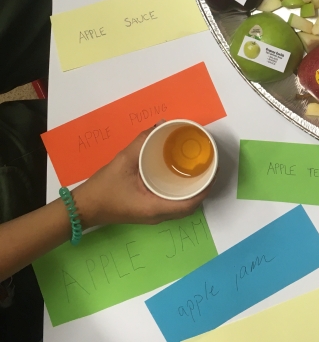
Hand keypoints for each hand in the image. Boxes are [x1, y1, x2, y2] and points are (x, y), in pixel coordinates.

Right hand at [72, 127, 215, 228]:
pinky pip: (172, 204)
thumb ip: (142, 141)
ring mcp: (153, 215)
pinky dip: (181, 193)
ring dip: (193, 191)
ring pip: (181, 206)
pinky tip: (180, 177)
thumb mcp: (123, 160)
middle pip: (189, 206)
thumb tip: (160, 125)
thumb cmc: (103, 188)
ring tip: (199, 170)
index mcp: (155, 207)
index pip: (190, 204)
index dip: (205, 188)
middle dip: (202, 188)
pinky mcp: (148, 212)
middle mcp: (158, 215)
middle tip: (208, 166)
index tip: (213, 170)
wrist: (83, 207)